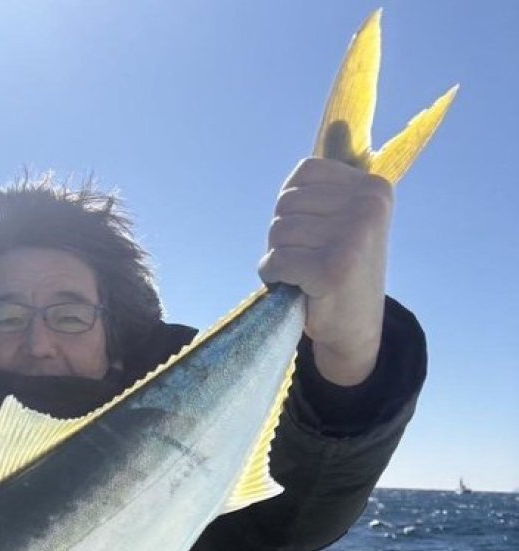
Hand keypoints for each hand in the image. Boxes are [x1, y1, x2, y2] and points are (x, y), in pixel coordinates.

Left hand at [258, 158, 393, 385]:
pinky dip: (274, 278)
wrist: (354, 330)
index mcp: (373, 187)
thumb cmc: (339, 271)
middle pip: (285, 204)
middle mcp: (368, 206)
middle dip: (283, 236)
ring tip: (302, 275)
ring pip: (277, 233)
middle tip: (306, 260)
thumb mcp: (346, 218)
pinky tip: (295, 288)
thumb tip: (339, 123)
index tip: (313, 233)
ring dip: (278, 259)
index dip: (293, 208)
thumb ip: (335, 181)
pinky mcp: (331, 268)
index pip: (303, 174)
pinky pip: (275, 261)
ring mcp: (353, 236)